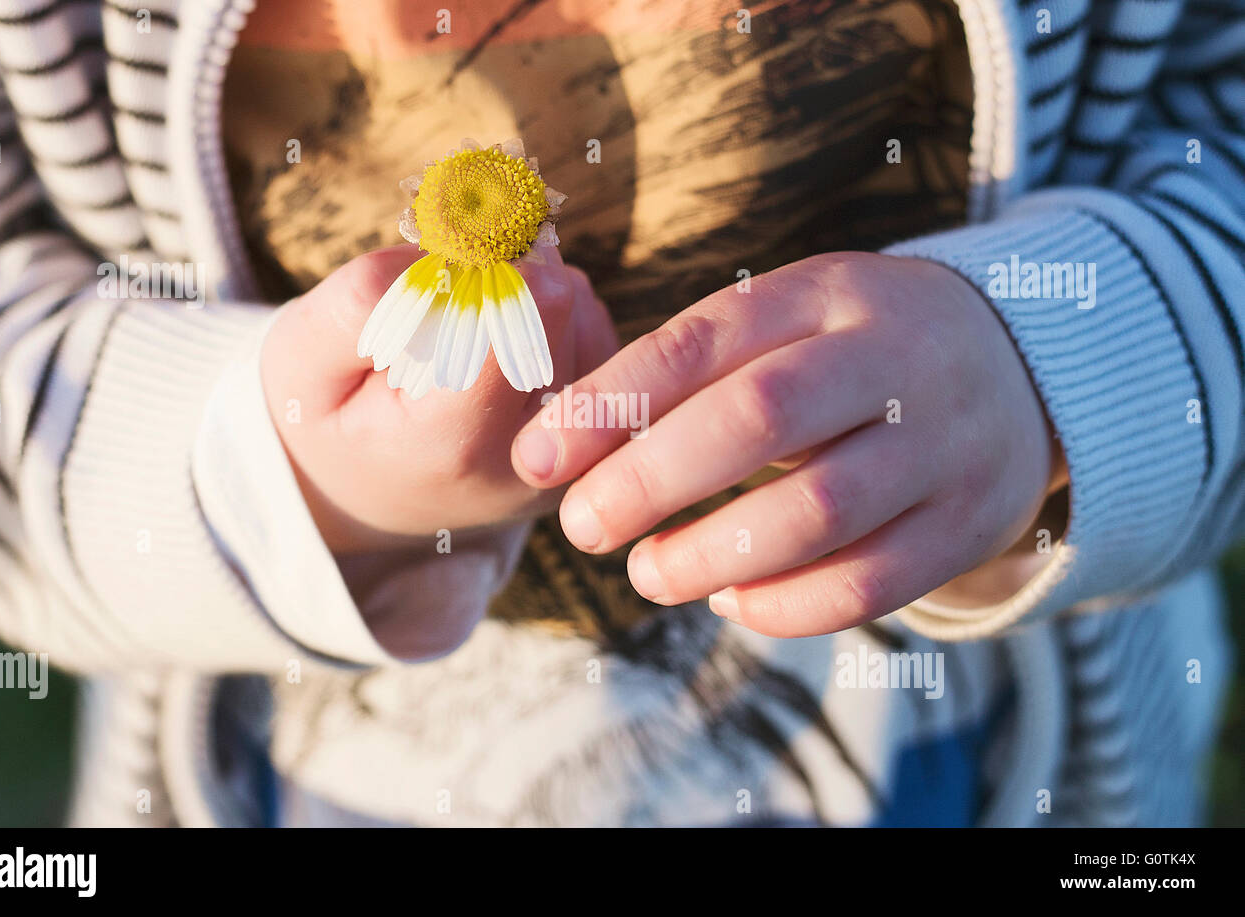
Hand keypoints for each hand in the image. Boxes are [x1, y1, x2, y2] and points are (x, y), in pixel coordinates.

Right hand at [262, 244, 616, 655]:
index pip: (525, 317)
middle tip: (455, 276)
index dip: (489, 260)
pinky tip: (503, 338)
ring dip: (534, 293)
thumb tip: (452, 244)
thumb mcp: (301, 358)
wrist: (358, 494)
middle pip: (562, 308)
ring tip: (471, 319)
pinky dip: (555, 318)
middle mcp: (533, 459)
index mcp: (455, 443)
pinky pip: (598, 340)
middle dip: (511, 270)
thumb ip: (360, 301)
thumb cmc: (327, 416)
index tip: (449, 249)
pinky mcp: (594, 444)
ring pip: (586, 317)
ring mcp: (574, 456)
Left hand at [510, 252, 1065, 637]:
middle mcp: (891, 359)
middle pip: (756, 420)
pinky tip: (730, 598)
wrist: (1024, 367)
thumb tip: (558, 447)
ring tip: (645, 572)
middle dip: (648, 482)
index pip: (702, 340)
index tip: (535, 458)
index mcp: (826, 294)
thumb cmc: (853, 352)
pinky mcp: (965, 524)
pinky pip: (867, 586)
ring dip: (707, 557)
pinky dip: (782, 607)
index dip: (609, 402)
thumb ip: (685, 375)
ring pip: (813, 514)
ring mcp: (938, 445)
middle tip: (581, 528)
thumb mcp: (784, 325)